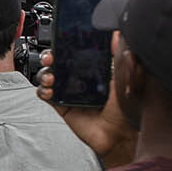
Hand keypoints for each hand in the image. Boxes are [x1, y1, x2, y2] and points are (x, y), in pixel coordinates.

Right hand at [35, 49, 136, 163]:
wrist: (120, 135)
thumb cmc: (128, 110)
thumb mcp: (127, 78)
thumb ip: (120, 57)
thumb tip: (117, 34)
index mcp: (96, 69)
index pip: (77, 52)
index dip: (66, 46)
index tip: (62, 42)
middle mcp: (81, 79)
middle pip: (59, 62)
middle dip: (50, 57)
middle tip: (51, 58)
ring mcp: (70, 92)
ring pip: (49, 76)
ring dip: (45, 74)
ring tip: (51, 78)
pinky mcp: (62, 106)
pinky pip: (46, 95)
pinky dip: (43, 90)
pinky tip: (49, 91)